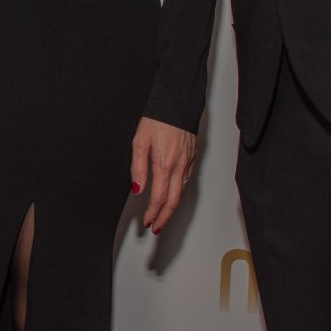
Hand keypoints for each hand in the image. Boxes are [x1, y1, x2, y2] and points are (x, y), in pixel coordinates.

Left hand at [128, 117, 194, 232]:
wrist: (177, 103)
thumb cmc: (158, 120)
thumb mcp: (139, 142)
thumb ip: (138, 168)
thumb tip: (137, 188)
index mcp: (165, 164)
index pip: (159, 197)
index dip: (152, 213)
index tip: (147, 222)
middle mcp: (179, 166)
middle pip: (173, 201)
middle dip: (164, 218)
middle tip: (156, 227)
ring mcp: (188, 163)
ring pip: (181, 192)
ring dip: (172, 207)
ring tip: (162, 216)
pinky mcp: (193, 158)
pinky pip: (186, 181)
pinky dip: (179, 193)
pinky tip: (172, 195)